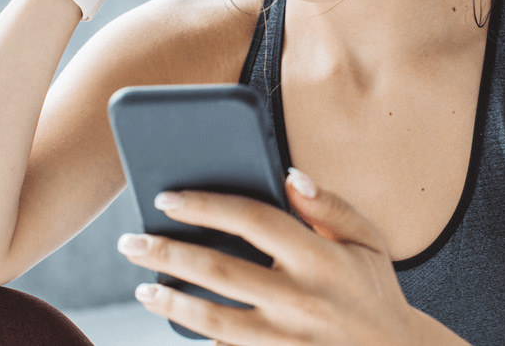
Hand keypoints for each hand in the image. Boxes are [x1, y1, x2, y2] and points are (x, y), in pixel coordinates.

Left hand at [116, 168, 418, 344]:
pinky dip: (202, 339)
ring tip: (144, 289)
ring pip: (214, 322)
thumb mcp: (366, 239)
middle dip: (167, 253)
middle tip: (131, 242)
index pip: (252, 219)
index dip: (205, 205)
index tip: (168, 198)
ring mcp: (288, 341)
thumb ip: (329, 205)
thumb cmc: (374, 291)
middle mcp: (301, 300)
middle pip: (218, 271)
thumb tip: (288, 175)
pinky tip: (181, 323)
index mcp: (320, 257)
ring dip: (172, 303)